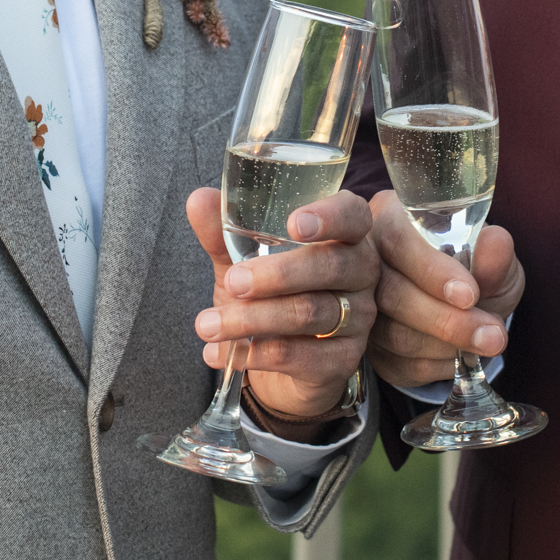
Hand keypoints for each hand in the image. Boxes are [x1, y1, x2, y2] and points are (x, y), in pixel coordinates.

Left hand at [185, 187, 379, 434]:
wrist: (278, 359)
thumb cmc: (268, 292)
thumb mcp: (243, 259)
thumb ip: (225, 230)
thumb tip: (199, 200)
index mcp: (344, 235)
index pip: (353, 217)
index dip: (330, 217)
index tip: (293, 224)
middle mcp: (360, 274)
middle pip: (331, 266)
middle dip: (276, 275)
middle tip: (232, 282)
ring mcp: (357, 319)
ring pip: (309, 313)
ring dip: (251, 319)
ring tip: (207, 324)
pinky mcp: (343, 360)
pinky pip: (303, 356)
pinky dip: (255, 354)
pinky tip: (219, 353)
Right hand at [366, 190, 523, 387]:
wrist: (473, 309)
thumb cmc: (478, 271)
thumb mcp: (494, 257)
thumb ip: (493, 253)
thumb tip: (495, 243)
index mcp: (390, 219)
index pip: (397, 241)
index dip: (431, 270)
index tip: (470, 295)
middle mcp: (365, 259)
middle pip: (389, 292)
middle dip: (445, 319)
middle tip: (492, 334)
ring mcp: (360, 305)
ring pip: (394, 334)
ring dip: (447, 345)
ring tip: (487, 342)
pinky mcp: (369, 347)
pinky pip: (398, 363)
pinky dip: (438, 364)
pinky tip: (463, 355)